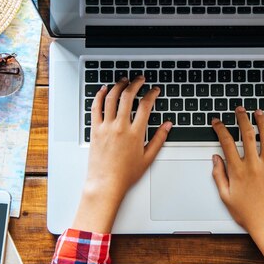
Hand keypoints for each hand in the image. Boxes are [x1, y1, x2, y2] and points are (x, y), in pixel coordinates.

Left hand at [72, 76, 171, 232]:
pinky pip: (96, 108)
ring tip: (124, 80)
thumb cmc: (125, 174)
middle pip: (129, 97)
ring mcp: (106, 127)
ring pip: (112, 98)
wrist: (106, 183)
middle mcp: (120, 127)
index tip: (155, 90)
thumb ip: (159, 139)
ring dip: (119, 86)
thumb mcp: (148, 158)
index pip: (146, 106)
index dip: (152, 94)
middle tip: (140, 79)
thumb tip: (167, 126)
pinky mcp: (95, 130)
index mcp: (135, 133)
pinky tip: (104, 89)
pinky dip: (99, 96)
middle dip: (136, 84)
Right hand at [211, 107, 263, 263]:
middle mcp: (253, 165)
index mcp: (237, 171)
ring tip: (257, 111)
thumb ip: (219, 175)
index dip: (221, 129)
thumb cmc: (247, 213)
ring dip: (261, 121)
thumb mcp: (225, 196)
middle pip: (247, 134)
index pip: (227, 143)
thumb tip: (215, 159)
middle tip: (239, 109)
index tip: (217, 122)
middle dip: (241, 118)